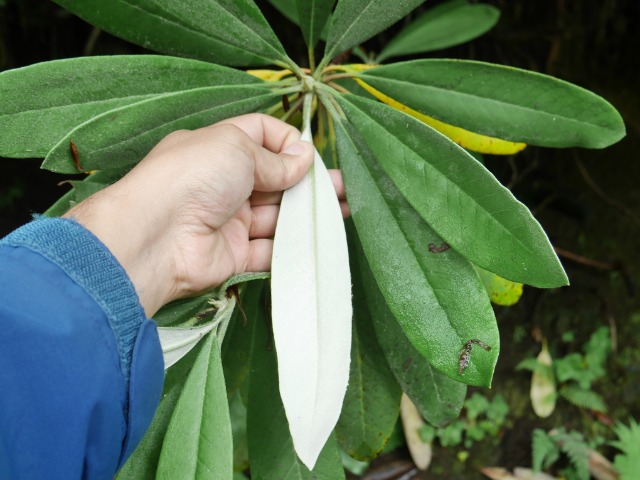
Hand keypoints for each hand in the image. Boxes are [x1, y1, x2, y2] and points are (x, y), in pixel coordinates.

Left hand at [65, 114, 347, 315]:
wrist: (156, 237)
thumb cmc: (192, 177)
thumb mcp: (236, 149)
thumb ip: (275, 158)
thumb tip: (303, 155)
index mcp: (220, 149)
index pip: (261, 136)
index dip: (287, 142)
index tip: (309, 155)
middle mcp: (225, 183)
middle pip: (275, 180)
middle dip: (308, 183)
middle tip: (342, 188)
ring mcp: (230, 220)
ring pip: (277, 216)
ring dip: (307, 215)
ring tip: (342, 212)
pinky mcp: (234, 255)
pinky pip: (269, 250)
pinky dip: (293, 247)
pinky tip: (319, 240)